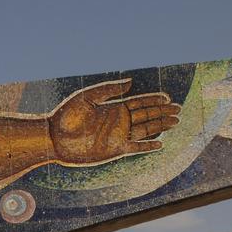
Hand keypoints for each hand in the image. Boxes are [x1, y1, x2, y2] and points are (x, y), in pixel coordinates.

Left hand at [49, 79, 180, 164]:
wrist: (53, 138)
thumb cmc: (65, 116)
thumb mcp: (87, 97)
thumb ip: (109, 90)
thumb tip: (131, 82)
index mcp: (113, 108)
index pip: (138, 102)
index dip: (153, 100)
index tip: (167, 97)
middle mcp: (118, 122)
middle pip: (146, 115)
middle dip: (162, 112)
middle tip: (178, 109)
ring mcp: (117, 136)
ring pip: (145, 130)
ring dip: (160, 126)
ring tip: (176, 122)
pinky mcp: (114, 150)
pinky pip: (135, 148)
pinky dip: (148, 146)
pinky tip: (160, 143)